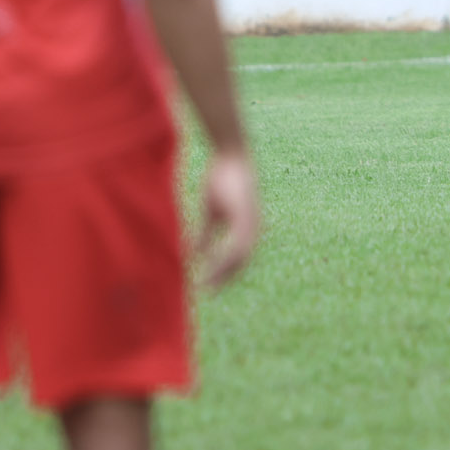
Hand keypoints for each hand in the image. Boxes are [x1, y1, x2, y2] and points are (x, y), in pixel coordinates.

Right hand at [194, 147, 260, 291]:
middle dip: (223, 279)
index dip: (224, 274)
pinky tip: (210, 265)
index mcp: (246, 229)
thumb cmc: (221, 181)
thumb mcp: (211, 212)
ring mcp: (251, 223)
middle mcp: (253, 229)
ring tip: (206, 284)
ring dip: (221, 272)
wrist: (231, 156)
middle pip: (240, 262)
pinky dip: (222, 256)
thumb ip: (206, 234)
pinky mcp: (245, 216)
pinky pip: (235, 243)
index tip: (209, 289)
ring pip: (238, 257)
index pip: (238, 259)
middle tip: (208, 293)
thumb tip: (195, 254)